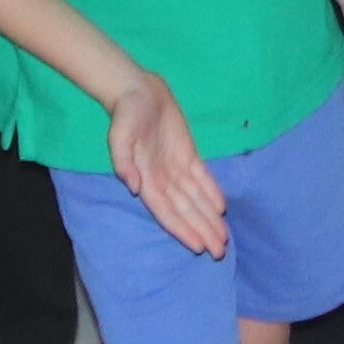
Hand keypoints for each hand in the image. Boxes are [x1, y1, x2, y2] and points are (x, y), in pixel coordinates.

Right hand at [104, 64, 227, 254]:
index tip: (198, 247)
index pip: (168, 212)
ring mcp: (176, 168)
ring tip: (224, 237)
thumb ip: (123, 163)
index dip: (183, 230)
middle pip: (186, 211)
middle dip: (202, 230)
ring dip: (210, 218)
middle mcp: (163, 180)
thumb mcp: (119, 137)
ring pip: (196, 199)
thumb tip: (133, 188)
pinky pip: (202, 178)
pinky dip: (212, 192)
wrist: (137, 91)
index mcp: (146, 180)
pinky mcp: (188, 154)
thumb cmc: (126, 116)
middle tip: (219, 252)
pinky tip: (222, 207)